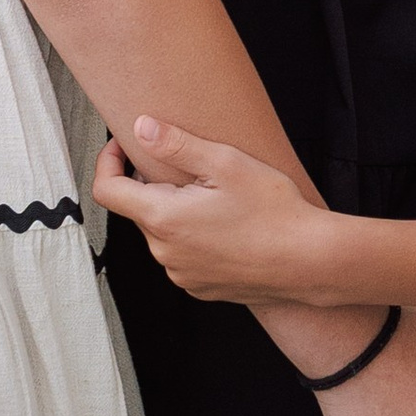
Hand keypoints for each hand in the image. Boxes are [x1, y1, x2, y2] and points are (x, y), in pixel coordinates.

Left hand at [93, 118, 335, 300]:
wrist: (308, 260)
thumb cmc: (273, 211)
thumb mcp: (225, 163)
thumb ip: (176, 145)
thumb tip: (142, 128)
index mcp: (163, 218)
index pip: (107, 190)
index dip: (108, 162)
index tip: (122, 146)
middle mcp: (164, 252)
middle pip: (139, 210)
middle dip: (154, 185)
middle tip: (191, 167)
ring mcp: (181, 274)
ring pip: (162, 234)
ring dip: (176, 212)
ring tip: (216, 198)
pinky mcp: (199, 287)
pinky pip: (182, 256)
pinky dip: (193, 237)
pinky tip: (225, 226)